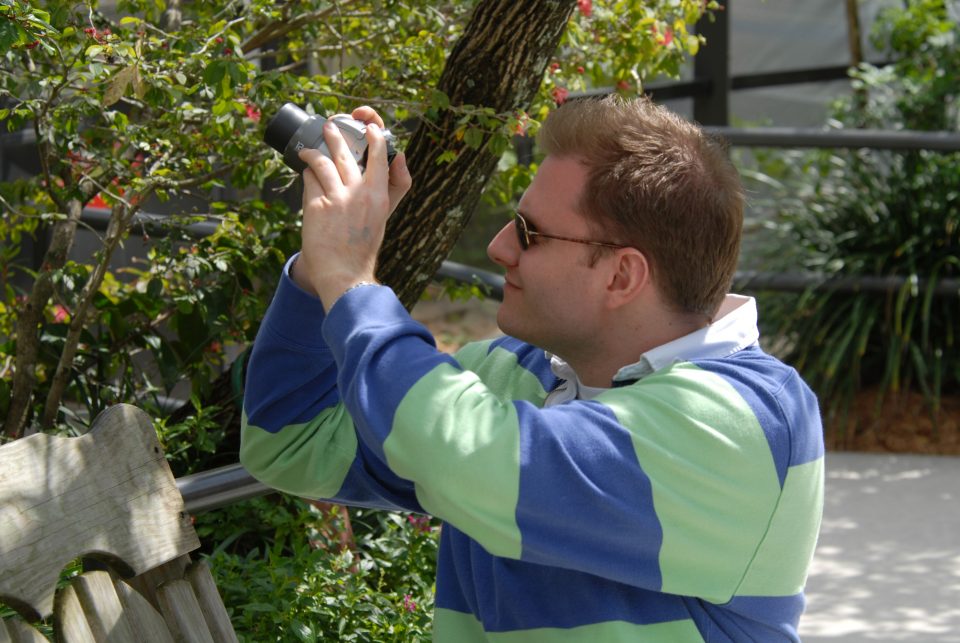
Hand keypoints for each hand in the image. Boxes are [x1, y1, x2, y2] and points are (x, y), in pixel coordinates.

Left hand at [291, 106, 411, 308]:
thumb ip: (390, 188)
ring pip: (322, 162)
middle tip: (329, 125)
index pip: (380, 155)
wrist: (344, 272)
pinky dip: (307, 175)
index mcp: (380, 195)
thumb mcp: (383, 217)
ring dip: (313, 151)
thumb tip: (395, 159)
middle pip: (346, 153)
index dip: (374, 136)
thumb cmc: (363, 246)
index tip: (368, 127)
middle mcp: (360, 193)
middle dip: (335, 134)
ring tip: (308, 149)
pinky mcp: (317, 205)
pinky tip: (305, 175)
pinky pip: (310, 180)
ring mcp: (337, 198)